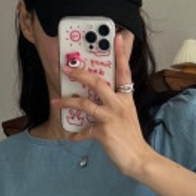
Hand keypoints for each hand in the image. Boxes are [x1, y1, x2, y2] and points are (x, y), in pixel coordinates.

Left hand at [51, 29, 156, 178]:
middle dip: (80, 74)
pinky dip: (76, 134)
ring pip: (85, 104)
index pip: (124, 71)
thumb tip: (99, 100)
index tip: (117, 37)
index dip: (121, 54)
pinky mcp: (103, 133)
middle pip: (97, 82)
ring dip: (67, 102)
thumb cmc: (132, 138)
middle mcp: (119, 104)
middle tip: (66, 69)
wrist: (140, 159)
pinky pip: (84, 131)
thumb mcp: (128, 115)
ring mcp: (111, 118)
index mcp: (126, 99)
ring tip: (55, 102)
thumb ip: (116, 105)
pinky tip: (70, 136)